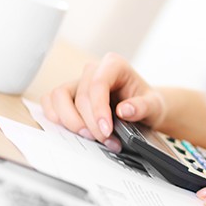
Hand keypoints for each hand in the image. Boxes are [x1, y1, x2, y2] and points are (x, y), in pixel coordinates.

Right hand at [40, 53, 165, 151]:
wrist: (142, 109)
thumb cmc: (146, 104)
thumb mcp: (154, 106)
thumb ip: (143, 107)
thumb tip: (124, 110)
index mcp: (115, 65)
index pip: (98, 84)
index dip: (98, 109)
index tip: (106, 130)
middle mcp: (93, 70)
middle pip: (81, 96)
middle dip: (90, 123)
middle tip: (104, 140)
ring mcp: (78, 81)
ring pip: (59, 97)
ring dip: (70, 121)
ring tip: (89, 136)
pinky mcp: (67, 94)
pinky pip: (50, 101)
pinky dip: (55, 117)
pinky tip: (71, 130)